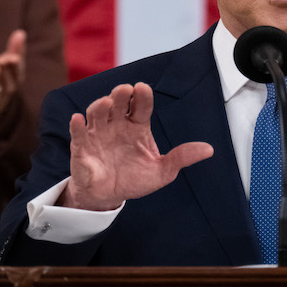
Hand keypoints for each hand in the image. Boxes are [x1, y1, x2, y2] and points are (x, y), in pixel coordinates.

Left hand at [0, 29, 25, 123]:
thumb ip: (15, 50)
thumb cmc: (1, 81)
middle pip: (5, 83)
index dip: (15, 66)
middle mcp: (4, 92)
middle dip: (4, 72)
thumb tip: (21, 32)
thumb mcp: (8, 66)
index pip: (17, 75)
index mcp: (14, 83)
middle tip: (2, 60)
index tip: (13, 57)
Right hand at [61, 83, 213, 210]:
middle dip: (121, 94)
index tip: (143, 88)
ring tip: (106, 103)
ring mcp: (98, 133)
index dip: (142, 96)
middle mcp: (117, 124)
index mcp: (137, 125)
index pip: (141, 105)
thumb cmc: (135, 179)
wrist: (110, 197)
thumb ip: (182, 157)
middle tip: (125, 90)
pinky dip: (77, 125)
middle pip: (119, 103)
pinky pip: (78, 133)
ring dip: (100, 106)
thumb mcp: (163, 171)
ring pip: (97, 113)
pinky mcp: (82, 146)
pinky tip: (79, 119)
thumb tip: (209, 149)